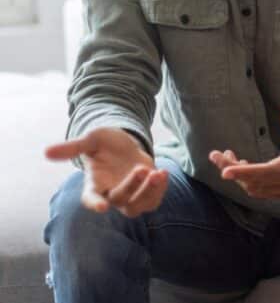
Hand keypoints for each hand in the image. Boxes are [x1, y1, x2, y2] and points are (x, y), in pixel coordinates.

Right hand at [45, 128, 167, 217]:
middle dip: (132, 186)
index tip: (101, 207)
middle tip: (142, 169)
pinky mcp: (145, 194)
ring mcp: (129, 196)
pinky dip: (160, 191)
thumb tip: (46, 152)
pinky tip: (164, 173)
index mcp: (93, 184)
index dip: (95, 203)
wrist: (124, 145)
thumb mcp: (91, 140)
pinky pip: (153, 202)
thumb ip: (73, 147)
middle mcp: (110, 194)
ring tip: (158, 173)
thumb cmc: (104, 144)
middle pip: (120, 200)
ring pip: (137, 207)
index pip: (91, 199)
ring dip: (149, 193)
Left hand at [209, 107, 279, 199]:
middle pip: (254, 182)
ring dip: (238, 175)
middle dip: (232, 169)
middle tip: (216, 155)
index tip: (224, 170)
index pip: (266, 172)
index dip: (244, 172)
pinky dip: (247, 180)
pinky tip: (242, 165)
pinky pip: (260, 190)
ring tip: (226, 156)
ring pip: (254, 188)